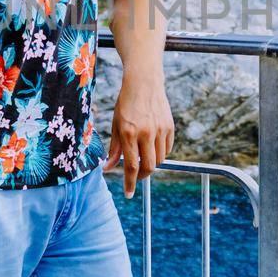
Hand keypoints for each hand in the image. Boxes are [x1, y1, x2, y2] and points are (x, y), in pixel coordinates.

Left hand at [104, 73, 173, 198]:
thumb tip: (108, 169)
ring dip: (151, 164)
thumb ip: (114, 149)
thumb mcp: (116, 125)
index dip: (130, 183)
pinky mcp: (170, 126)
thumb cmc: (125, 104)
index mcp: (129, 133)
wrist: (144, 83)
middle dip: (141, 176)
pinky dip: (160, 153)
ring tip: (143, 159)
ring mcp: (160, 130)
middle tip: (135, 177)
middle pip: (148, 167)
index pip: (131, 166)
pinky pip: (167, 149)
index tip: (129, 194)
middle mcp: (146, 133)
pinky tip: (152, 148)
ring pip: (159, 160)